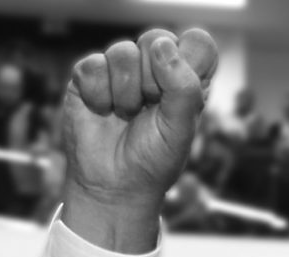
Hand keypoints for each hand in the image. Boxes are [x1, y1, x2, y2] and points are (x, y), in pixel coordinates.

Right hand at [62, 27, 218, 250]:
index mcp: (186, 80)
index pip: (198, 44)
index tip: (179, 93)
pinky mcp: (89, 75)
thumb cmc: (153, 161)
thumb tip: (162, 46)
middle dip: (153, 81)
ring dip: (126, 95)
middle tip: (149, 109)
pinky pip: (93, 65)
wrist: (114, 186)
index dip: (189, 61)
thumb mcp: (181, 131)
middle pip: (157, 39)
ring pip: (122, 51)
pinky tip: (103, 113)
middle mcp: (155, 69)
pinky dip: (99, 96)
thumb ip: (184, 88)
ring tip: (125, 116)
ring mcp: (121, 69)